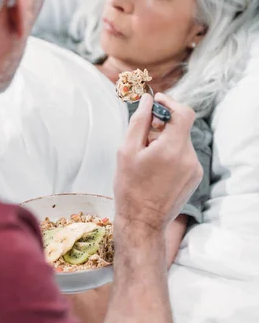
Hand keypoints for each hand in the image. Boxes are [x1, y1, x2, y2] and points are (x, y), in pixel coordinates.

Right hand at [114, 93, 202, 232]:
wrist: (142, 222)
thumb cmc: (130, 187)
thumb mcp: (126, 151)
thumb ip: (139, 122)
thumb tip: (147, 100)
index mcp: (172, 148)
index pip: (183, 112)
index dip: (170, 103)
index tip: (156, 103)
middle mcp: (189, 157)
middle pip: (181, 127)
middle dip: (163, 125)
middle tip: (144, 134)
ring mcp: (195, 169)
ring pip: (182, 142)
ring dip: (166, 141)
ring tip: (147, 157)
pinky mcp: (195, 178)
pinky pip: (184, 156)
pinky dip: (172, 154)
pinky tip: (156, 168)